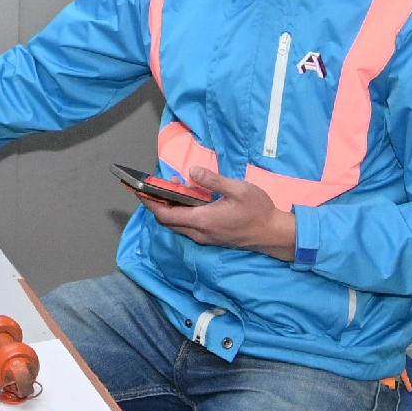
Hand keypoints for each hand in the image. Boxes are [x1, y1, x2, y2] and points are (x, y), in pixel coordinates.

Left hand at [149, 167, 296, 258]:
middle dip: (157, 203)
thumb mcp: (238, 189)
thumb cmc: (258, 210)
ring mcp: (205, 237)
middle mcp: (200, 233)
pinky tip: (188, 199)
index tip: (138, 190)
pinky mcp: (211, 238)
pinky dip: (181, 214)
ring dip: (169, 208)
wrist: (273, 233)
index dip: (150, 202)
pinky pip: (187, 227)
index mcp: (203, 220)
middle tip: (155, 185)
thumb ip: (213, 180)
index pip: (166, 214)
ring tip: (172, 188)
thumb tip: (192, 172)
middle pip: (167, 221)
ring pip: (177, 225)